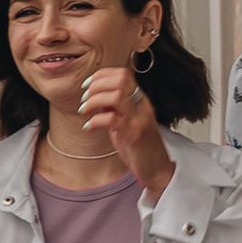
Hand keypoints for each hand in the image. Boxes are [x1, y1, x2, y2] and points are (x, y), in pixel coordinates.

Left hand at [78, 60, 172, 195]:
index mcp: (140, 100)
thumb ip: (114, 108)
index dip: (101, 75)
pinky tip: (88, 127)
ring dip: (95, 100)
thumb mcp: (126, 121)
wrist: (157, 169)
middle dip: (97, 85)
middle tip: (85, 98)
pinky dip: (95, 120)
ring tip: (84, 110)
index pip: (123, 74)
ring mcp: (140, 119)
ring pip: (117, 96)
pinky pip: (112, 119)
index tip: (87, 85)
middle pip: (121, 80)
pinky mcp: (134, 135)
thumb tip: (94, 95)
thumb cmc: (139, 147)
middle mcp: (142, 106)